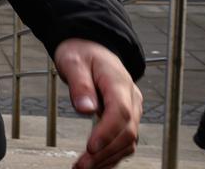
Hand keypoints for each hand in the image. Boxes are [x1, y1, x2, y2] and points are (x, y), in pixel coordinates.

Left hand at [54, 38, 141, 168]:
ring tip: (84, 167)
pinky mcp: (126, 117)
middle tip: (82, 165)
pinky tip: (96, 165)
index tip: (90, 148)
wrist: (91, 47)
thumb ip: (79, 84)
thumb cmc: (80, 53)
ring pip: (128, 141)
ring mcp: (131, 109)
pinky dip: (112, 155)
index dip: (107, 133)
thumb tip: (85, 109)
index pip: (120, 112)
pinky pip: (124, 141)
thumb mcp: (72, 61)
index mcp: (119, 82)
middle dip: (105, 152)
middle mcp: (131, 98)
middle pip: (127, 132)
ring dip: (108, 158)